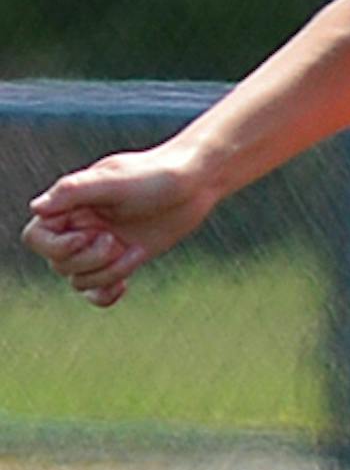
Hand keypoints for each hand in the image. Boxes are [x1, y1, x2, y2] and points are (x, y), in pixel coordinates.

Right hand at [20, 144, 219, 306]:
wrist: (193, 184)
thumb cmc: (154, 175)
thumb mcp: (114, 180)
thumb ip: (73, 192)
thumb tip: (37, 209)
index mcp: (69, 206)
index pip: (36, 238)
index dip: (57, 246)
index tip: (88, 235)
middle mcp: (80, 226)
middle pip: (60, 264)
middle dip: (89, 260)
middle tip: (116, 240)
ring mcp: (101, 245)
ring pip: (81, 280)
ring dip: (107, 273)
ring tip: (134, 251)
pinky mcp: (123, 259)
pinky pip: (98, 290)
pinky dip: (106, 294)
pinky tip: (124, 286)